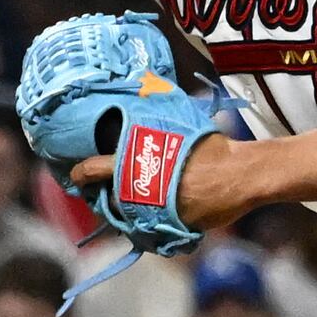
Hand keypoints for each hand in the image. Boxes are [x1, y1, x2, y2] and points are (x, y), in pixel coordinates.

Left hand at [67, 127, 316, 231]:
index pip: (96, 169)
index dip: (81, 174)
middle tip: (112, 192)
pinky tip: (166, 213)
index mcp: (137, 163)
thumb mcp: (181, 126)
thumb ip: (158, 120)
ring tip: (144, 201)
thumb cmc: (213, 147)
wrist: (241, 174)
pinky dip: (157, 225)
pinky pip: (156, 230)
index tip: (75, 176)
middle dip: (110, 198)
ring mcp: (155, 213)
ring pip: (131, 218)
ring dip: (132, 213)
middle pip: (112, 200)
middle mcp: (140, 191)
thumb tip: (146, 86)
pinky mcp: (172, 229)